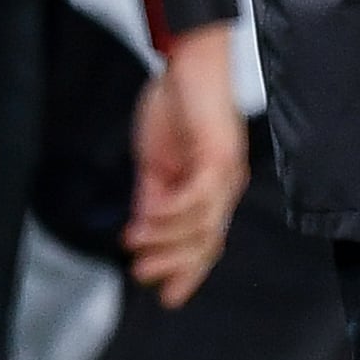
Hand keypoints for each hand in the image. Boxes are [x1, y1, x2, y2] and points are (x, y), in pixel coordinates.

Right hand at [125, 30, 249, 307]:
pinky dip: (172, 213)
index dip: (188, 272)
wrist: (187, 61)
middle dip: (174, 265)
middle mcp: (225, 187)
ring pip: (202, 225)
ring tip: (133, 245)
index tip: (167, 297)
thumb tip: (143, 232)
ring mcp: (226, 172)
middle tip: (141, 275)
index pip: (205, 243)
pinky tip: (149, 220)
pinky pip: (198, 197)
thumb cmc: (174, 106)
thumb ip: (151, 198)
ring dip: (166, 240)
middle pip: (207, 243)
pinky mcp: (219, 155)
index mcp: (211, 191)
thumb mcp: (154, 162)